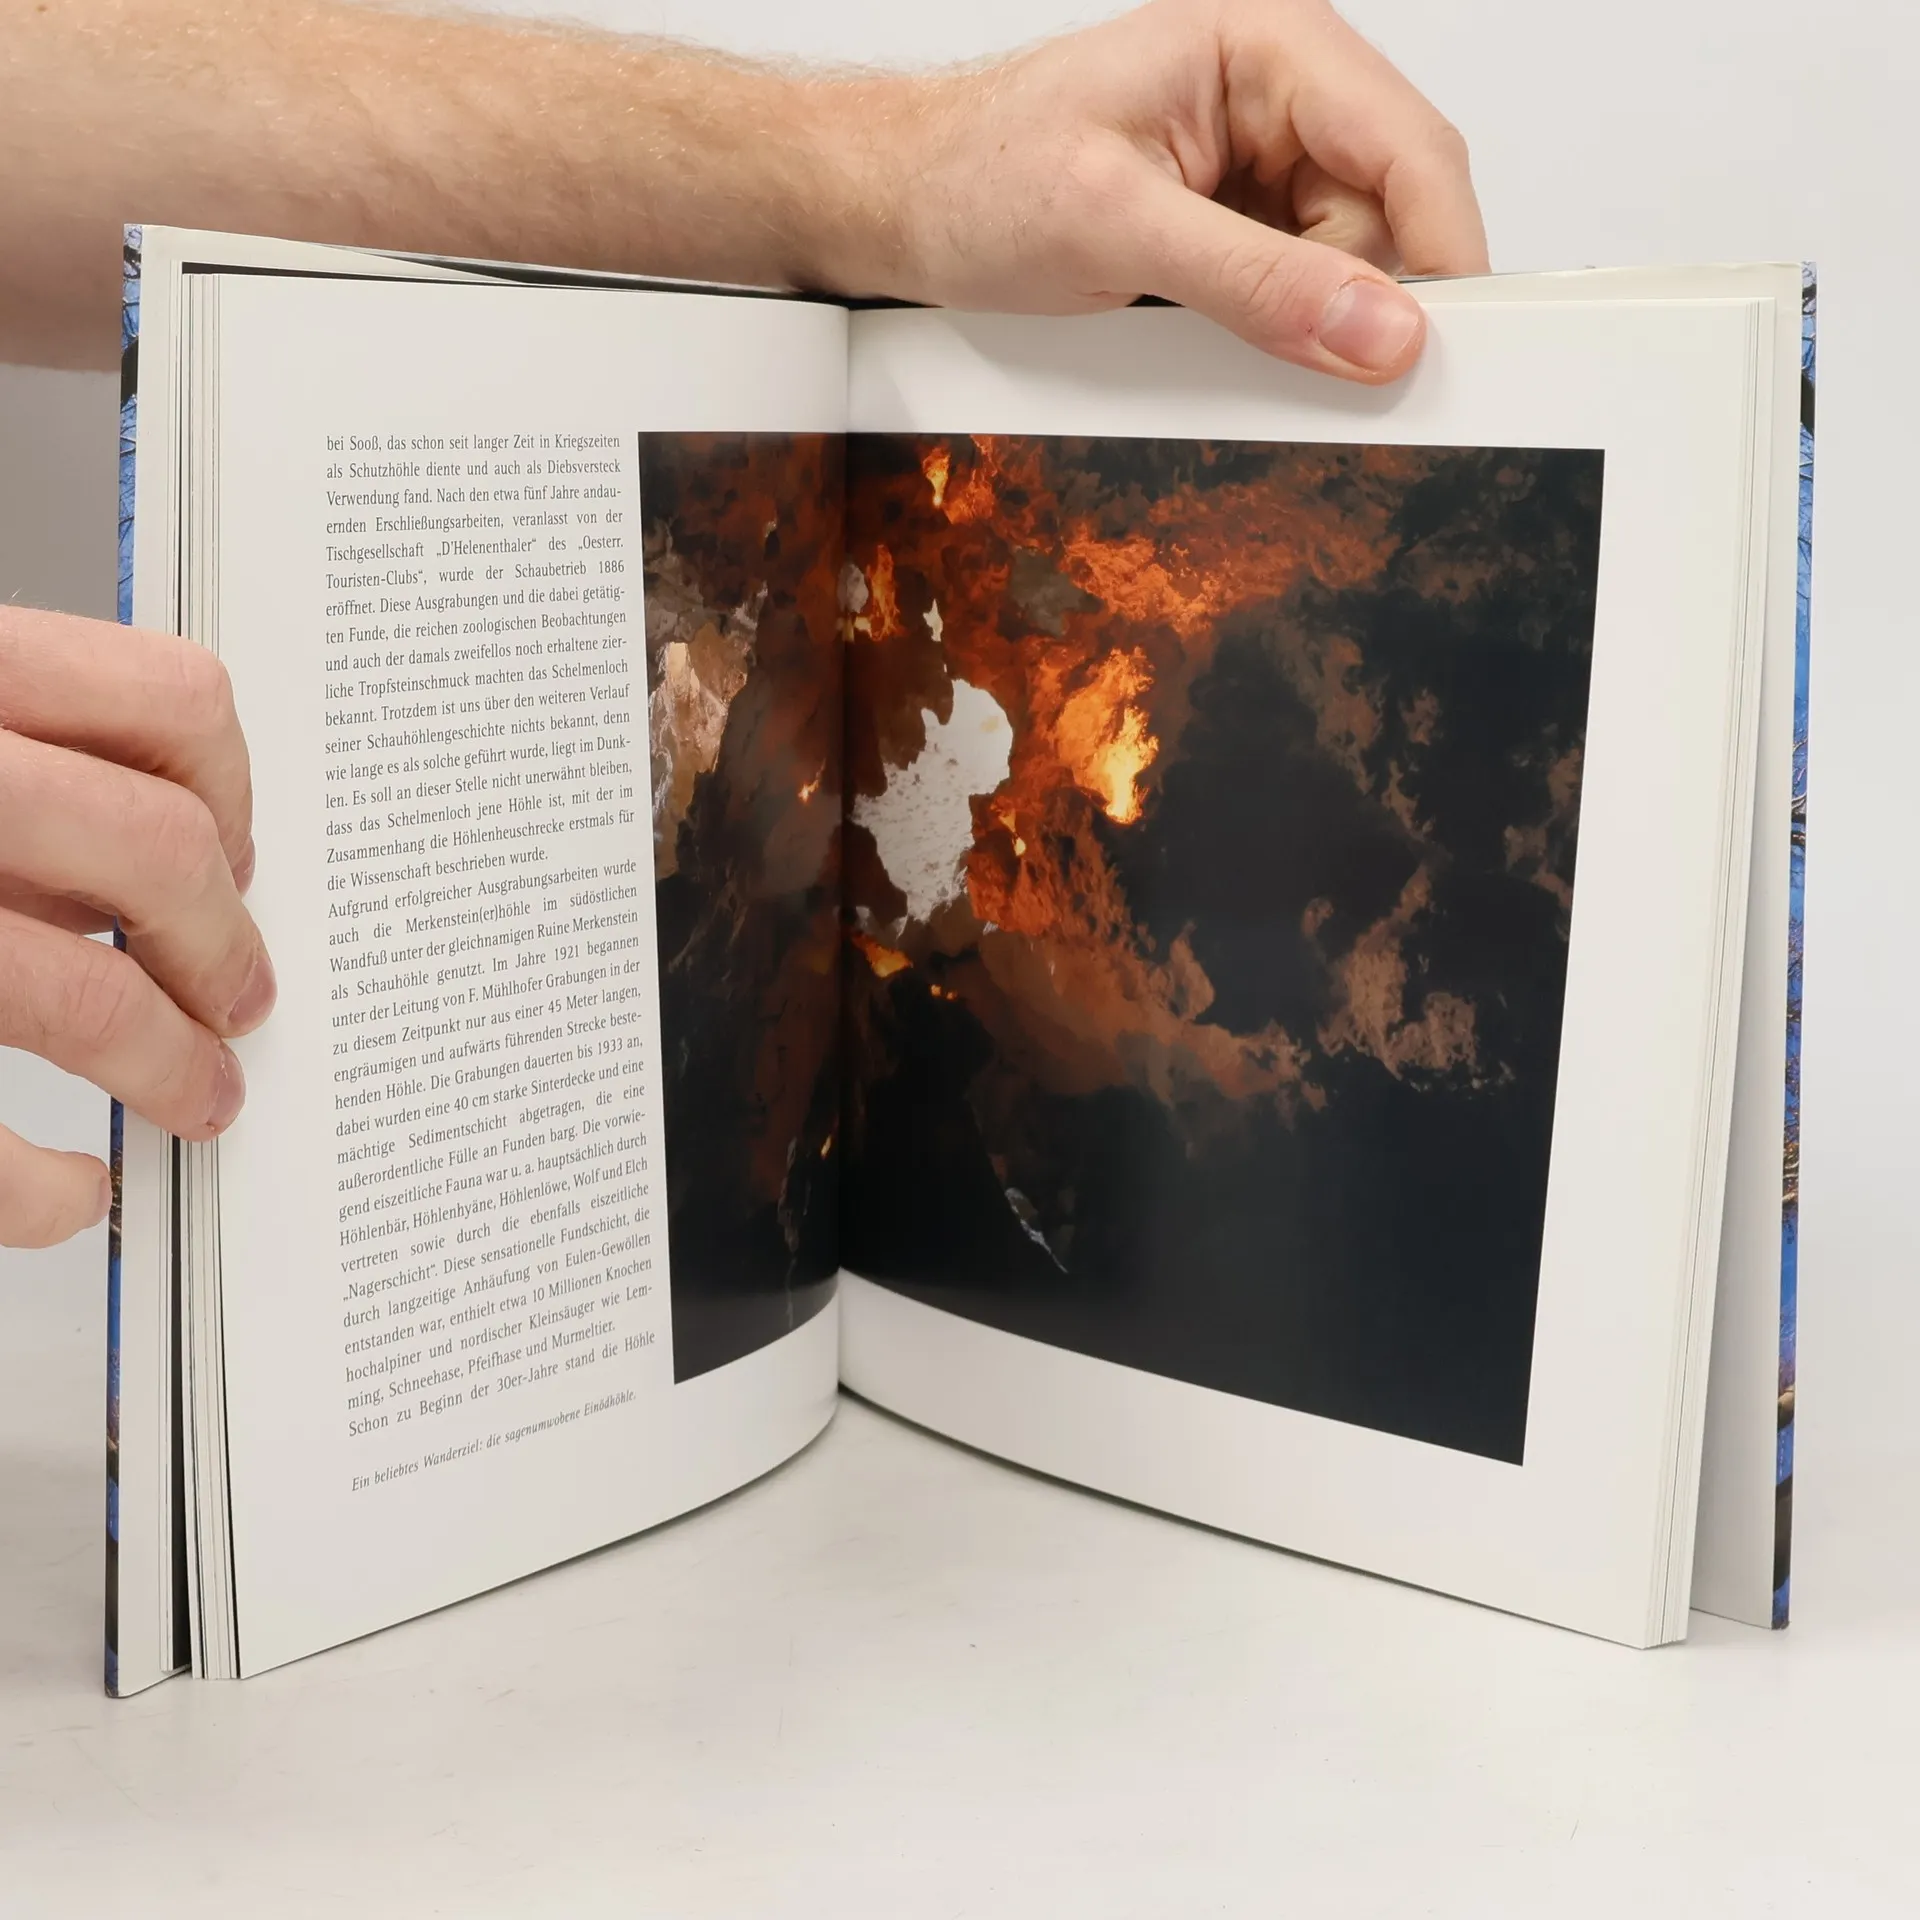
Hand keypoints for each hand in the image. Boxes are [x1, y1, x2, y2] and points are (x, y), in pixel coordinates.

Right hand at [0, 608, 273, 1247]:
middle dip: (226, 948)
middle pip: (158, 850)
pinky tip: (62, 1197)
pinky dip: (31, 1191)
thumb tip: (173, 857)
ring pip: (75, 994)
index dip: (235, 793)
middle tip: (247, 1003)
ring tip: (200, 1101)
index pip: (171, 698)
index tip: (240, 861)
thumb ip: (24, 761)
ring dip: (165, 1068)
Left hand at [868, 0, 1486, 382]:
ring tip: (1186, 310)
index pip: (1411, 149)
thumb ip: (1256, 285)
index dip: (1442, 254)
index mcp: (1267, 46)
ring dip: (1297, 316)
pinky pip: (1295, 289)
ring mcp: (1261, 160)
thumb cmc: (977, 177)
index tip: (1442, 348)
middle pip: (1389, 217)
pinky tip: (1196, 320)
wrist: (904, 204)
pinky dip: (1268, 326)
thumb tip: (1376, 330)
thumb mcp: (1118, 231)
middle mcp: (1279, 94)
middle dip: (1348, 296)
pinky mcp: (1237, 221)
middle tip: (1265, 340)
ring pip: (1346, 265)